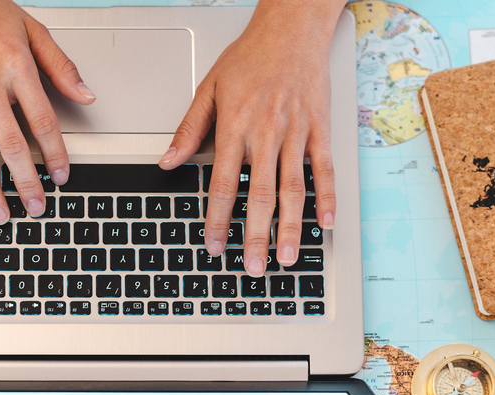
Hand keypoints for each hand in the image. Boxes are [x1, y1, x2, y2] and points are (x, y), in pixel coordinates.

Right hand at [0, 0, 95, 223]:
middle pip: (12, 144)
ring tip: (1, 214)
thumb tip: (86, 95)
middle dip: (26, 181)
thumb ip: (61, 65)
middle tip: (37, 206)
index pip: (42, 120)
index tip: (62, 175)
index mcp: (16, 67)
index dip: (55, 153)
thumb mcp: (32, 28)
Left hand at [159, 0, 345, 274]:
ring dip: (290, 227)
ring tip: (285, 257)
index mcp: (235, 126)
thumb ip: (189, 130)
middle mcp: (266, 133)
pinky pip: (324, 169)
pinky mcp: (320, 129)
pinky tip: (324, 225)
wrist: (292, 27)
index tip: (213, 246)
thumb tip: (168, 162)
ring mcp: (297, 133)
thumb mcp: (208, 89)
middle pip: (260, 195)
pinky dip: (326, 198)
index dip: (216, 219)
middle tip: (252, 267)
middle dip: (255, 235)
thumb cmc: (249, 57)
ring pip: (293, 189)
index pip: (221, 184)